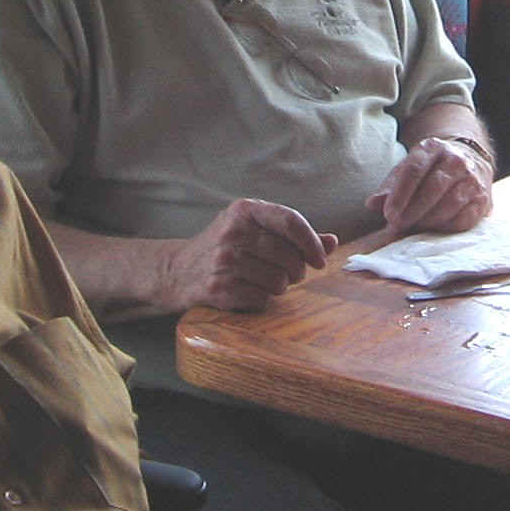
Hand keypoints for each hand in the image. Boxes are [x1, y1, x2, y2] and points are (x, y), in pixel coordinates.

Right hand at [166, 199, 334, 312]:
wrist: (177, 271)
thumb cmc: (226, 247)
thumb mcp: (254, 230)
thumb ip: (293, 234)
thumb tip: (332, 242)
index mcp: (244, 210)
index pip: (291, 221)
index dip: (312, 243)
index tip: (320, 260)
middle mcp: (232, 232)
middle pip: (289, 255)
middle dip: (297, 270)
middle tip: (291, 274)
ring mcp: (223, 261)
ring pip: (278, 280)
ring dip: (280, 286)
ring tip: (268, 281)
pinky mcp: (217, 289)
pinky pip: (261, 299)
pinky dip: (263, 299)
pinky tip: (250, 292)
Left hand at [367, 136, 493, 234]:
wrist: (469, 161)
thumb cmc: (430, 171)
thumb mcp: (407, 171)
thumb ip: (389, 188)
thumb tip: (372, 204)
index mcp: (432, 148)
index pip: (414, 169)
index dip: (400, 194)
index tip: (388, 214)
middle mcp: (456, 160)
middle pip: (433, 187)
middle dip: (413, 210)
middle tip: (397, 225)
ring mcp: (472, 179)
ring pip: (450, 203)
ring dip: (428, 221)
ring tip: (413, 228)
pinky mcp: (483, 199)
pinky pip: (464, 218)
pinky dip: (446, 227)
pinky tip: (433, 229)